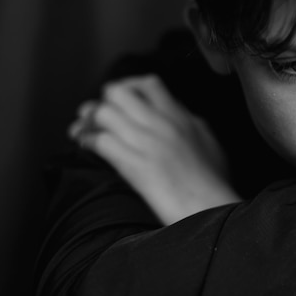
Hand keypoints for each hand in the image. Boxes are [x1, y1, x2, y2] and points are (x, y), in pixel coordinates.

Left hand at [70, 74, 239, 224]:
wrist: (210, 210)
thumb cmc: (214, 184)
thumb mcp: (210, 143)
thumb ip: (191, 123)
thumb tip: (178, 112)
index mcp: (180, 117)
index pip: (148, 84)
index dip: (127, 88)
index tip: (120, 102)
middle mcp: (162, 123)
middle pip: (118, 92)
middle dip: (102, 101)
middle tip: (95, 115)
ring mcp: (147, 143)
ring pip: (103, 113)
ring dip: (88, 121)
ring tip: (82, 131)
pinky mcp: (134, 165)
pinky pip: (100, 141)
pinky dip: (88, 141)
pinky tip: (86, 147)